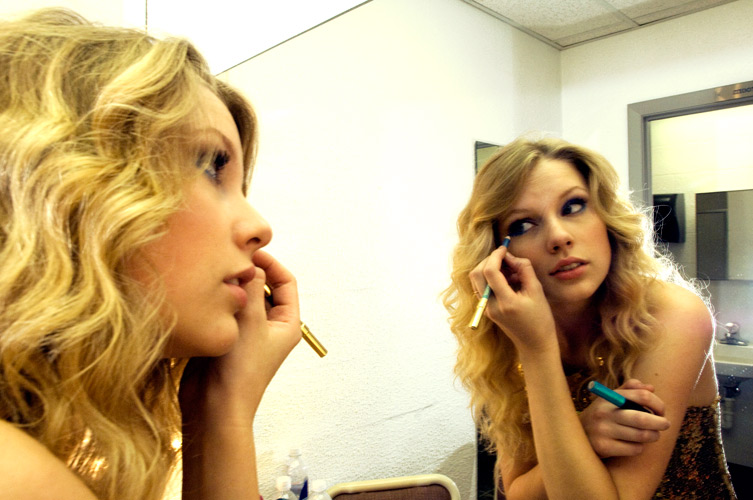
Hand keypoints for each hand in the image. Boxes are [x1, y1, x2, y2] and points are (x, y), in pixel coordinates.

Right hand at [179, 250, 300, 423]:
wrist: (215, 407)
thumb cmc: (240, 371)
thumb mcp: (251, 321)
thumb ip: (252, 288)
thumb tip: (251, 263)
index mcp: (287, 323)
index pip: (285, 281)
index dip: (270, 263)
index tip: (249, 252)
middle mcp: (270, 326)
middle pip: (263, 287)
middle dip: (247, 274)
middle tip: (227, 263)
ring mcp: (248, 332)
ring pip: (242, 297)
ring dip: (231, 288)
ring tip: (215, 279)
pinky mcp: (227, 338)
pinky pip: (225, 310)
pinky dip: (218, 301)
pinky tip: (204, 296)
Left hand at [469, 245, 556, 351]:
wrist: (534, 344)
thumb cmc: (540, 319)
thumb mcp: (537, 291)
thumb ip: (524, 269)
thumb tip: (510, 256)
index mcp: (505, 302)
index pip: (490, 272)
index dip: (495, 255)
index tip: (505, 247)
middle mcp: (491, 306)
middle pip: (476, 274)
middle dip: (489, 259)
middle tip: (505, 256)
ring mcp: (486, 309)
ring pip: (476, 280)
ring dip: (488, 268)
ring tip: (508, 268)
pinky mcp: (486, 309)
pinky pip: (482, 287)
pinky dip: (490, 277)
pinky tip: (506, 278)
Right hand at [580, 379, 670, 457]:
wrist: (575, 434)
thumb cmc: (600, 415)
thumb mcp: (609, 398)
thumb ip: (629, 389)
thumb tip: (650, 388)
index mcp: (608, 397)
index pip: (641, 395)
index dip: (657, 403)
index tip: (661, 410)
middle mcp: (604, 413)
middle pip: (643, 419)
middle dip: (660, 423)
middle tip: (666, 424)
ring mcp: (603, 431)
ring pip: (641, 436)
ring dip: (653, 436)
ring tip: (653, 435)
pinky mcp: (604, 447)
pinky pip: (634, 449)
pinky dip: (640, 447)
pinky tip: (635, 444)